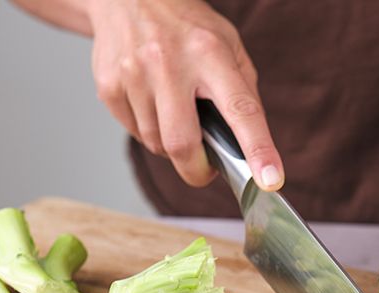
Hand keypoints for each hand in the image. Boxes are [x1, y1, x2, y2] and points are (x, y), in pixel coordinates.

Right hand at [87, 0, 283, 188]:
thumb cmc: (186, 27)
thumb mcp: (227, 46)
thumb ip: (243, 93)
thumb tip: (251, 146)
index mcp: (210, 54)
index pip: (241, 110)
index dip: (258, 149)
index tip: (269, 180)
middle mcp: (169, 64)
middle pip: (182, 144)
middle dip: (197, 171)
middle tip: (206, 170)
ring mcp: (134, 75)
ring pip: (156, 145)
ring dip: (172, 147)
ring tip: (176, 116)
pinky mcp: (109, 86)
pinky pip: (135, 133)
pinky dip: (149, 131)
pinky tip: (152, 104)